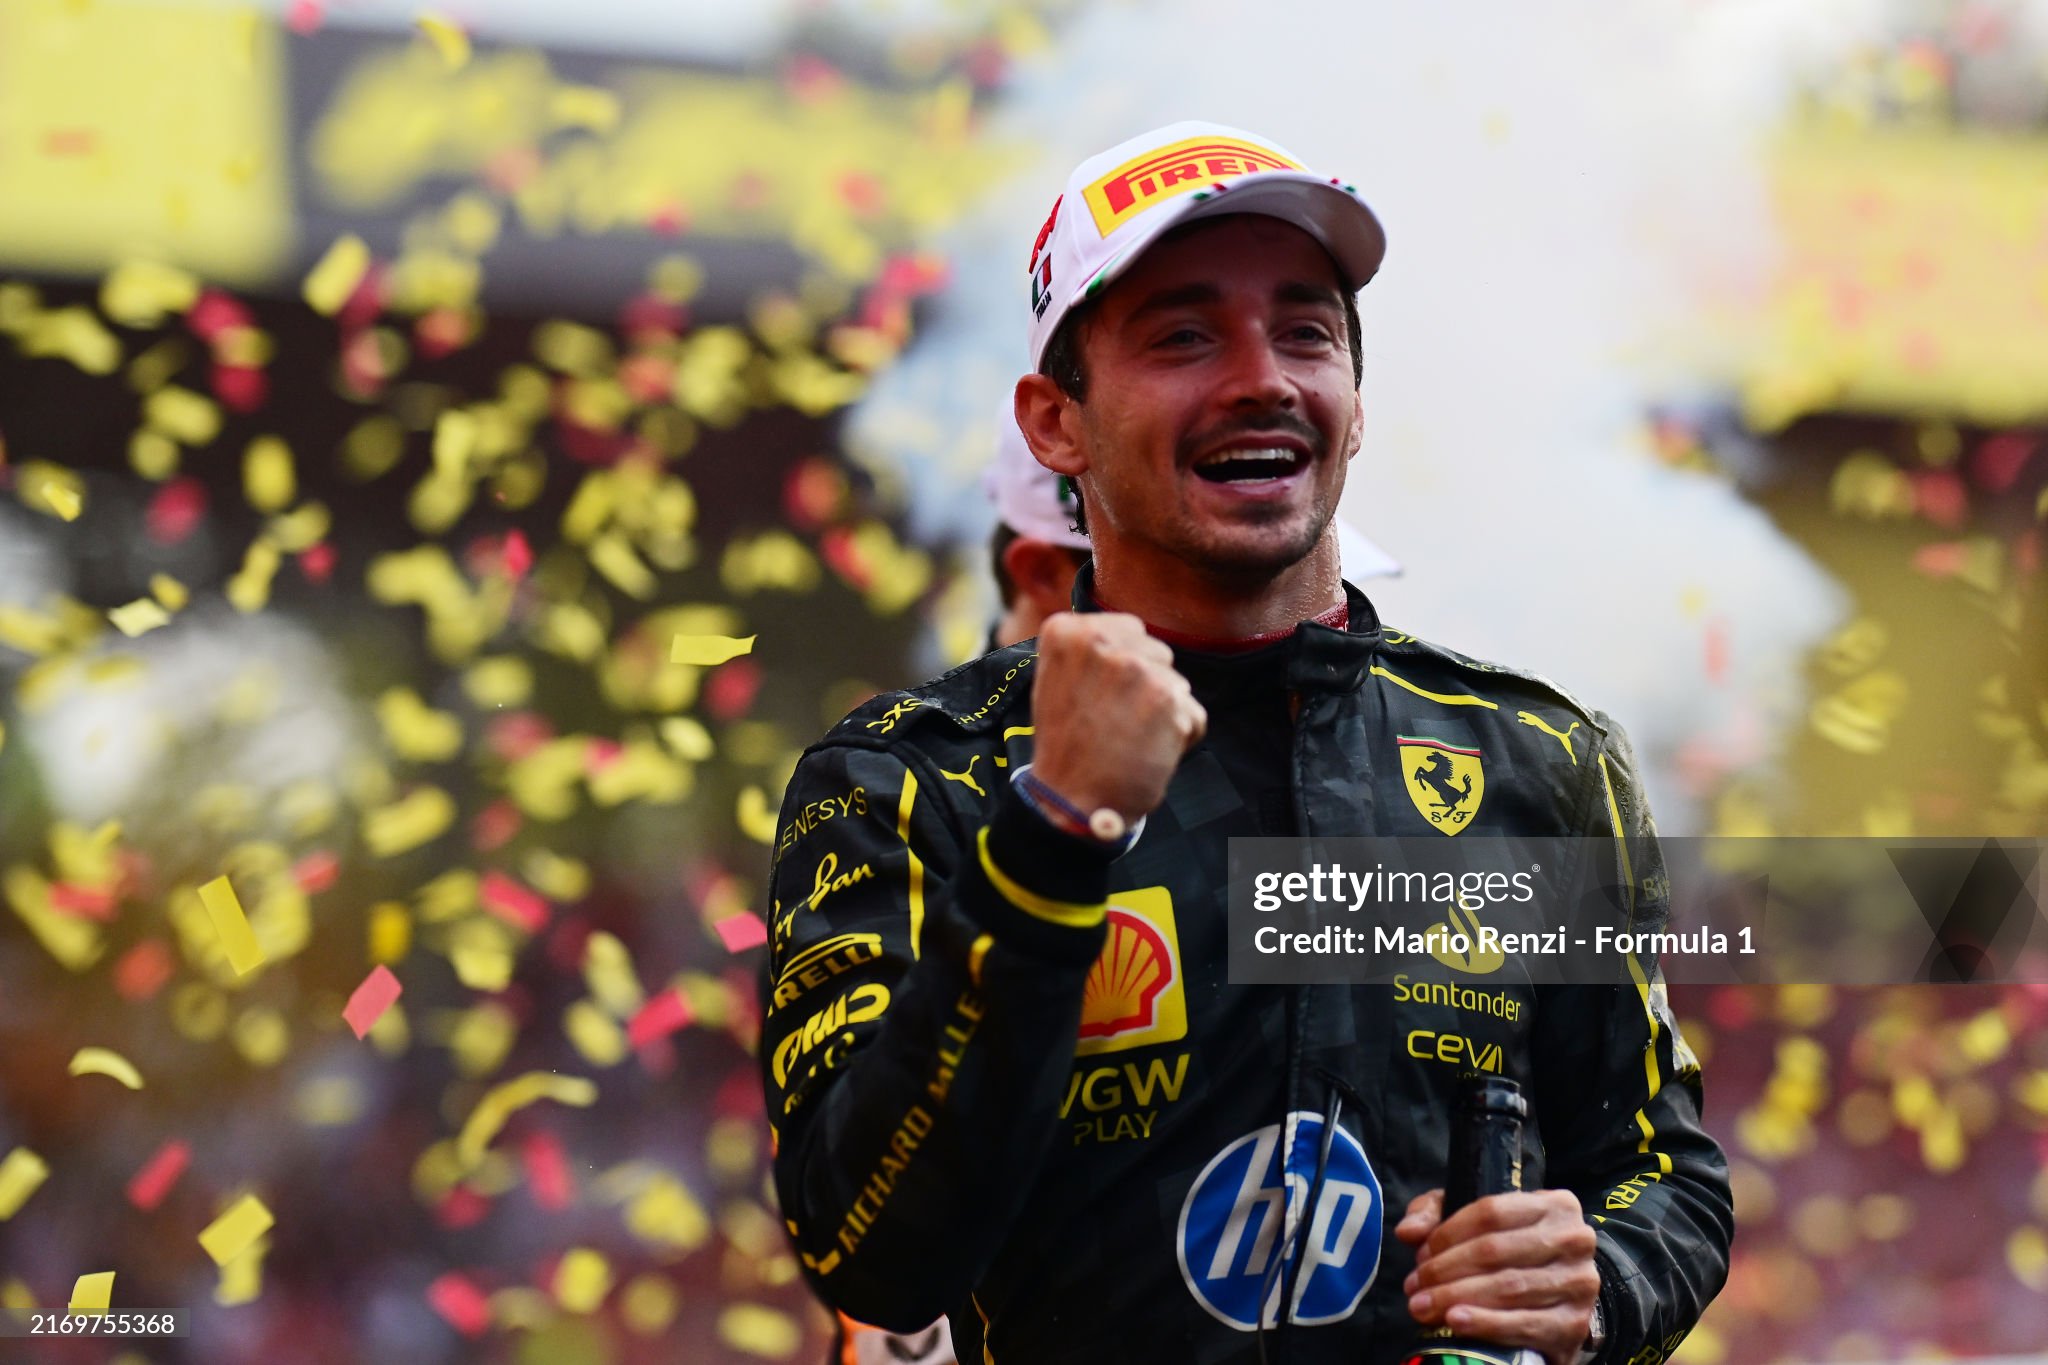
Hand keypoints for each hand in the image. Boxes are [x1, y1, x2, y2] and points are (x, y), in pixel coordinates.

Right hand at [1029, 613, 1205, 822]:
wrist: (1070, 800)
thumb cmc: (1066, 744)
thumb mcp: (1057, 680)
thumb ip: (1092, 648)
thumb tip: (1134, 634)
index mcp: (1068, 632)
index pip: (1130, 628)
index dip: (1125, 663)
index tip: (1102, 693)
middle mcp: (1103, 642)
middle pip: (1157, 652)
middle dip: (1147, 683)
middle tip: (1113, 719)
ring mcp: (1138, 670)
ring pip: (1176, 683)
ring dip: (1163, 711)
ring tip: (1128, 737)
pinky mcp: (1169, 702)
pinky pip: (1193, 714)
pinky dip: (1178, 737)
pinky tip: (1146, 753)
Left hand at [1395, 1188, 1599, 1364]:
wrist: (1557, 1303)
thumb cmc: (1511, 1254)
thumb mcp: (1474, 1222)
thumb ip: (1435, 1214)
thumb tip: (1408, 1232)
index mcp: (1554, 1205)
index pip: (1490, 1213)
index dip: (1448, 1234)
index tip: (1420, 1255)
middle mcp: (1574, 1239)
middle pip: (1495, 1251)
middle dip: (1445, 1270)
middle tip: (1414, 1287)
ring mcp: (1578, 1283)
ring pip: (1507, 1287)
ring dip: (1456, 1297)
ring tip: (1423, 1307)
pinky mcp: (1574, 1324)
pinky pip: (1524, 1323)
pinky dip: (1485, 1323)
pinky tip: (1455, 1321)